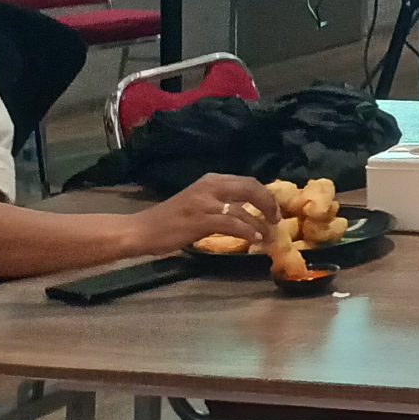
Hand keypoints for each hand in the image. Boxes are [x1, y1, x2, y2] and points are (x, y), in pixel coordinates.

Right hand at [128, 174, 278, 255]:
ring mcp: (205, 203)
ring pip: (243, 209)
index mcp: (212, 180)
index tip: (274, 209)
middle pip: (251, 188)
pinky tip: (254, 239)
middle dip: (268, 203)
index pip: (248, 181)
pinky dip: (247, 232)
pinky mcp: (201, 220)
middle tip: (276, 220)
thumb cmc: (170, 219)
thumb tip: (249, 209)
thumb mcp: (199, 201)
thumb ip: (221, 200)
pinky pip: (232, 224)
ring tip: (267, 235)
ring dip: (259, 223)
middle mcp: (210, 186)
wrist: (142, 230)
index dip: (266, 195)